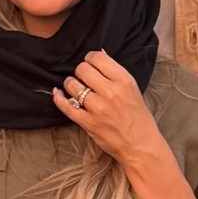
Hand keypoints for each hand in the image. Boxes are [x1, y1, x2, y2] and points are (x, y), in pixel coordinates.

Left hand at [51, 50, 164, 168]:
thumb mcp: (132, 89)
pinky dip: (59, 98)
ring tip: (74, 86)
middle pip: (83, 69)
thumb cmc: (137, 117)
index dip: (90, 58)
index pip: (98, 57)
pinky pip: (66, 106)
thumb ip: (115, 73)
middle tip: (82, 77)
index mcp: (124, 80)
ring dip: (70, 83)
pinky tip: (58, 93)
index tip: (90, 63)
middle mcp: (110, 92)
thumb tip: (99, 54)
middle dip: (80, 71)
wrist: (140, 144)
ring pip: (73, 85)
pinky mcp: (87, 122)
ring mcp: (97, 108)